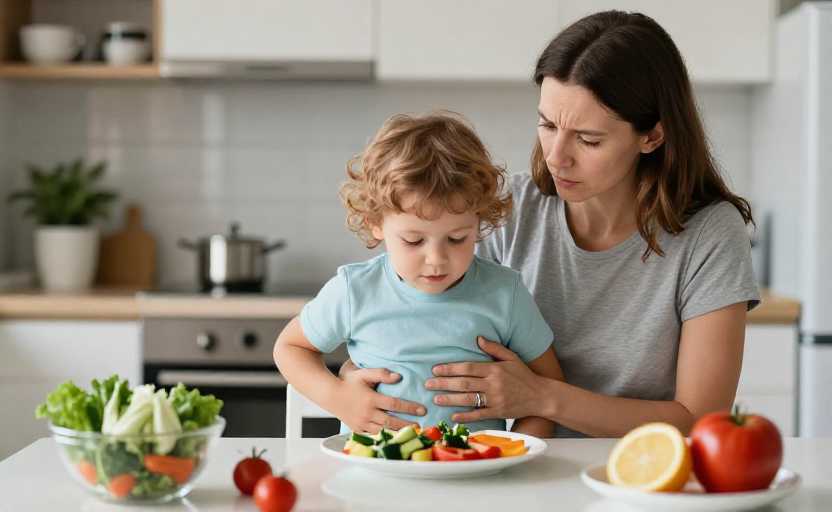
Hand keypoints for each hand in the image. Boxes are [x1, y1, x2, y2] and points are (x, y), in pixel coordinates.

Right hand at [333, 366, 425, 432]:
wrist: (329, 394)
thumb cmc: (348, 382)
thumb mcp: (363, 374)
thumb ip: (381, 373)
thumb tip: (399, 377)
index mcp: (371, 399)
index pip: (394, 404)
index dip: (410, 407)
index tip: (423, 410)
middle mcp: (367, 413)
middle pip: (391, 421)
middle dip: (408, 424)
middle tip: (421, 426)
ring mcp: (362, 423)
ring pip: (383, 430)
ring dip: (398, 433)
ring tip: (411, 434)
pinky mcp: (357, 429)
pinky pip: (374, 435)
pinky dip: (385, 437)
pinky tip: (395, 438)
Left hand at [426, 337, 546, 422]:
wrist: (541, 396)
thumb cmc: (524, 376)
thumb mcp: (511, 357)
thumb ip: (494, 348)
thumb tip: (477, 338)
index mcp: (495, 369)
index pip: (468, 367)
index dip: (450, 368)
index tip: (436, 369)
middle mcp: (494, 383)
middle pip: (464, 383)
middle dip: (444, 383)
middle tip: (428, 384)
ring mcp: (496, 399)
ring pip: (469, 399)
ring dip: (450, 399)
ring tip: (435, 399)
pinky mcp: (499, 412)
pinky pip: (480, 414)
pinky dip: (466, 416)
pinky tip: (453, 416)